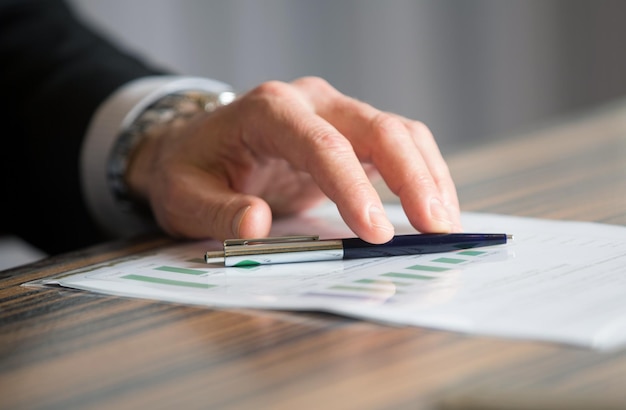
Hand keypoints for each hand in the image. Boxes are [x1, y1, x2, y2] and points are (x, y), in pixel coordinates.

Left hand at [126, 77, 460, 243]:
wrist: (197, 148)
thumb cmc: (191, 170)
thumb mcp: (184, 195)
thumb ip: (216, 210)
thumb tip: (256, 225)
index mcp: (268, 110)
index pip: (321, 143)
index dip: (353, 187)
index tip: (376, 232)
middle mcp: (310, 102)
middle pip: (376, 127)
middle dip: (412, 177)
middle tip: (435, 228)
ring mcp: (334, 113)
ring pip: (398, 131)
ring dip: (427, 175)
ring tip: (443, 223)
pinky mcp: (349, 134)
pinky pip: (398, 145)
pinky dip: (421, 174)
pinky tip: (433, 207)